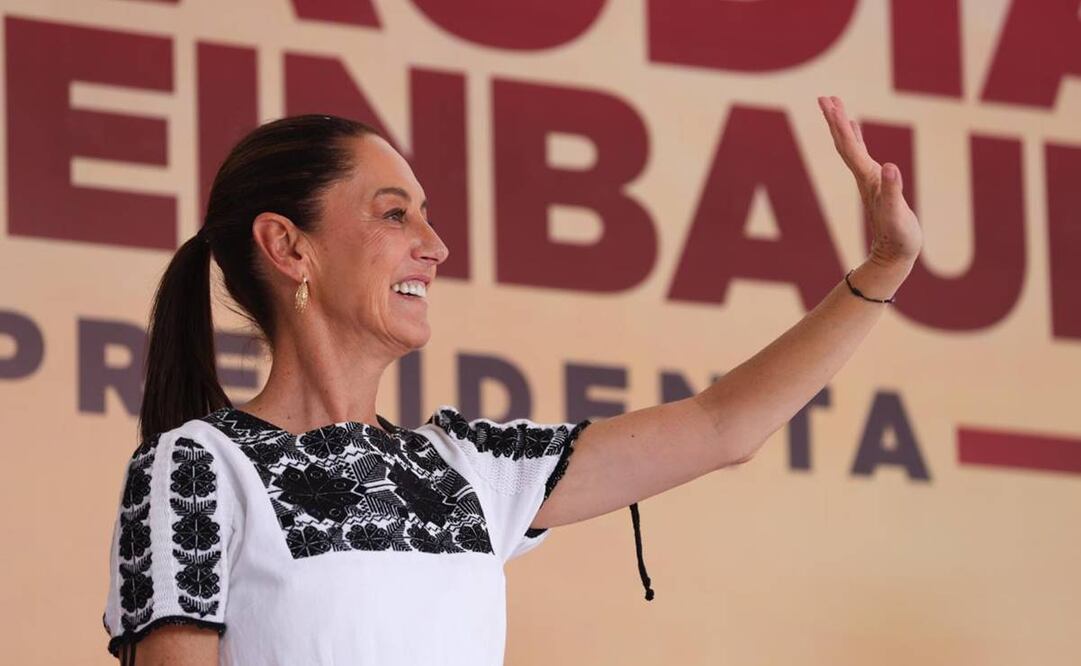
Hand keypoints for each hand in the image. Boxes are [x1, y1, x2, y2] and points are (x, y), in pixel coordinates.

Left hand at [818, 96, 922, 270]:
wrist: (894, 256)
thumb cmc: (899, 237)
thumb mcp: (898, 214)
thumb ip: (893, 191)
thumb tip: (889, 166)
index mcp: (868, 179)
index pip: (850, 147)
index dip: (840, 125)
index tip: (831, 104)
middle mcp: (863, 177)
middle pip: (844, 144)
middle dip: (835, 120)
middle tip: (825, 97)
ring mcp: (868, 180)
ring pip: (851, 147)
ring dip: (843, 126)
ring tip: (836, 105)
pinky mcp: (876, 185)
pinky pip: (863, 154)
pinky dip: (857, 138)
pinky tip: (855, 128)